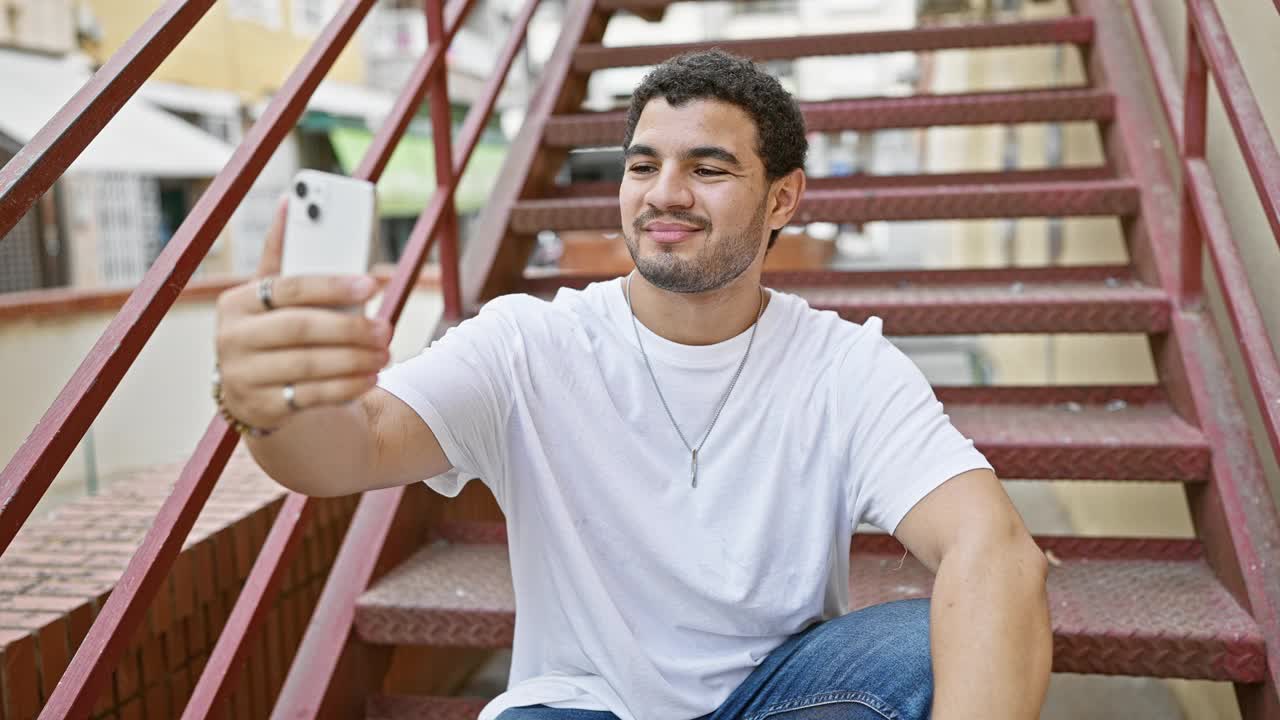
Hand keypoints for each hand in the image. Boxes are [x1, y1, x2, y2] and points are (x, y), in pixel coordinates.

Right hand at [213, 200, 390, 430]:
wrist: (252, 393)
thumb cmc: (272, 331)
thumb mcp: (270, 297)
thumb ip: (283, 256)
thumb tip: (291, 201)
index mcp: (236, 302)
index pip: (290, 288)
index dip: (334, 285)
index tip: (372, 285)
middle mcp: (233, 339)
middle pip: (301, 328)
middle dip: (351, 329)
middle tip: (387, 329)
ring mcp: (243, 377)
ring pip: (308, 366)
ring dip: (355, 360)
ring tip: (385, 354)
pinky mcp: (261, 409)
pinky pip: (311, 397)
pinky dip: (346, 387)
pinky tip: (370, 377)